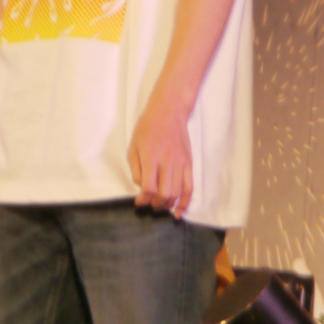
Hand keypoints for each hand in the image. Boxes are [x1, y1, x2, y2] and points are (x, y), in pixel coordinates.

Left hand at [128, 97, 192, 216]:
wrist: (169, 111)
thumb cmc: (148, 127)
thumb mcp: (133, 145)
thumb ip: (136, 169)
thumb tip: (142, 187)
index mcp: (151, 157)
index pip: (148, 187)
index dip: (143, 199)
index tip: (139, 202)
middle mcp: (167, 161)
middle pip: (164, 193)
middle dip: (155, 204)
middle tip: (150, 204)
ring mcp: (180, 163)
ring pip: (177, 193)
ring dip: (168, 204)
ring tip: (160, 206)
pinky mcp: (189, 163)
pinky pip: (189, 187)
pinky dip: (185, 202)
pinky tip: (178, 212)